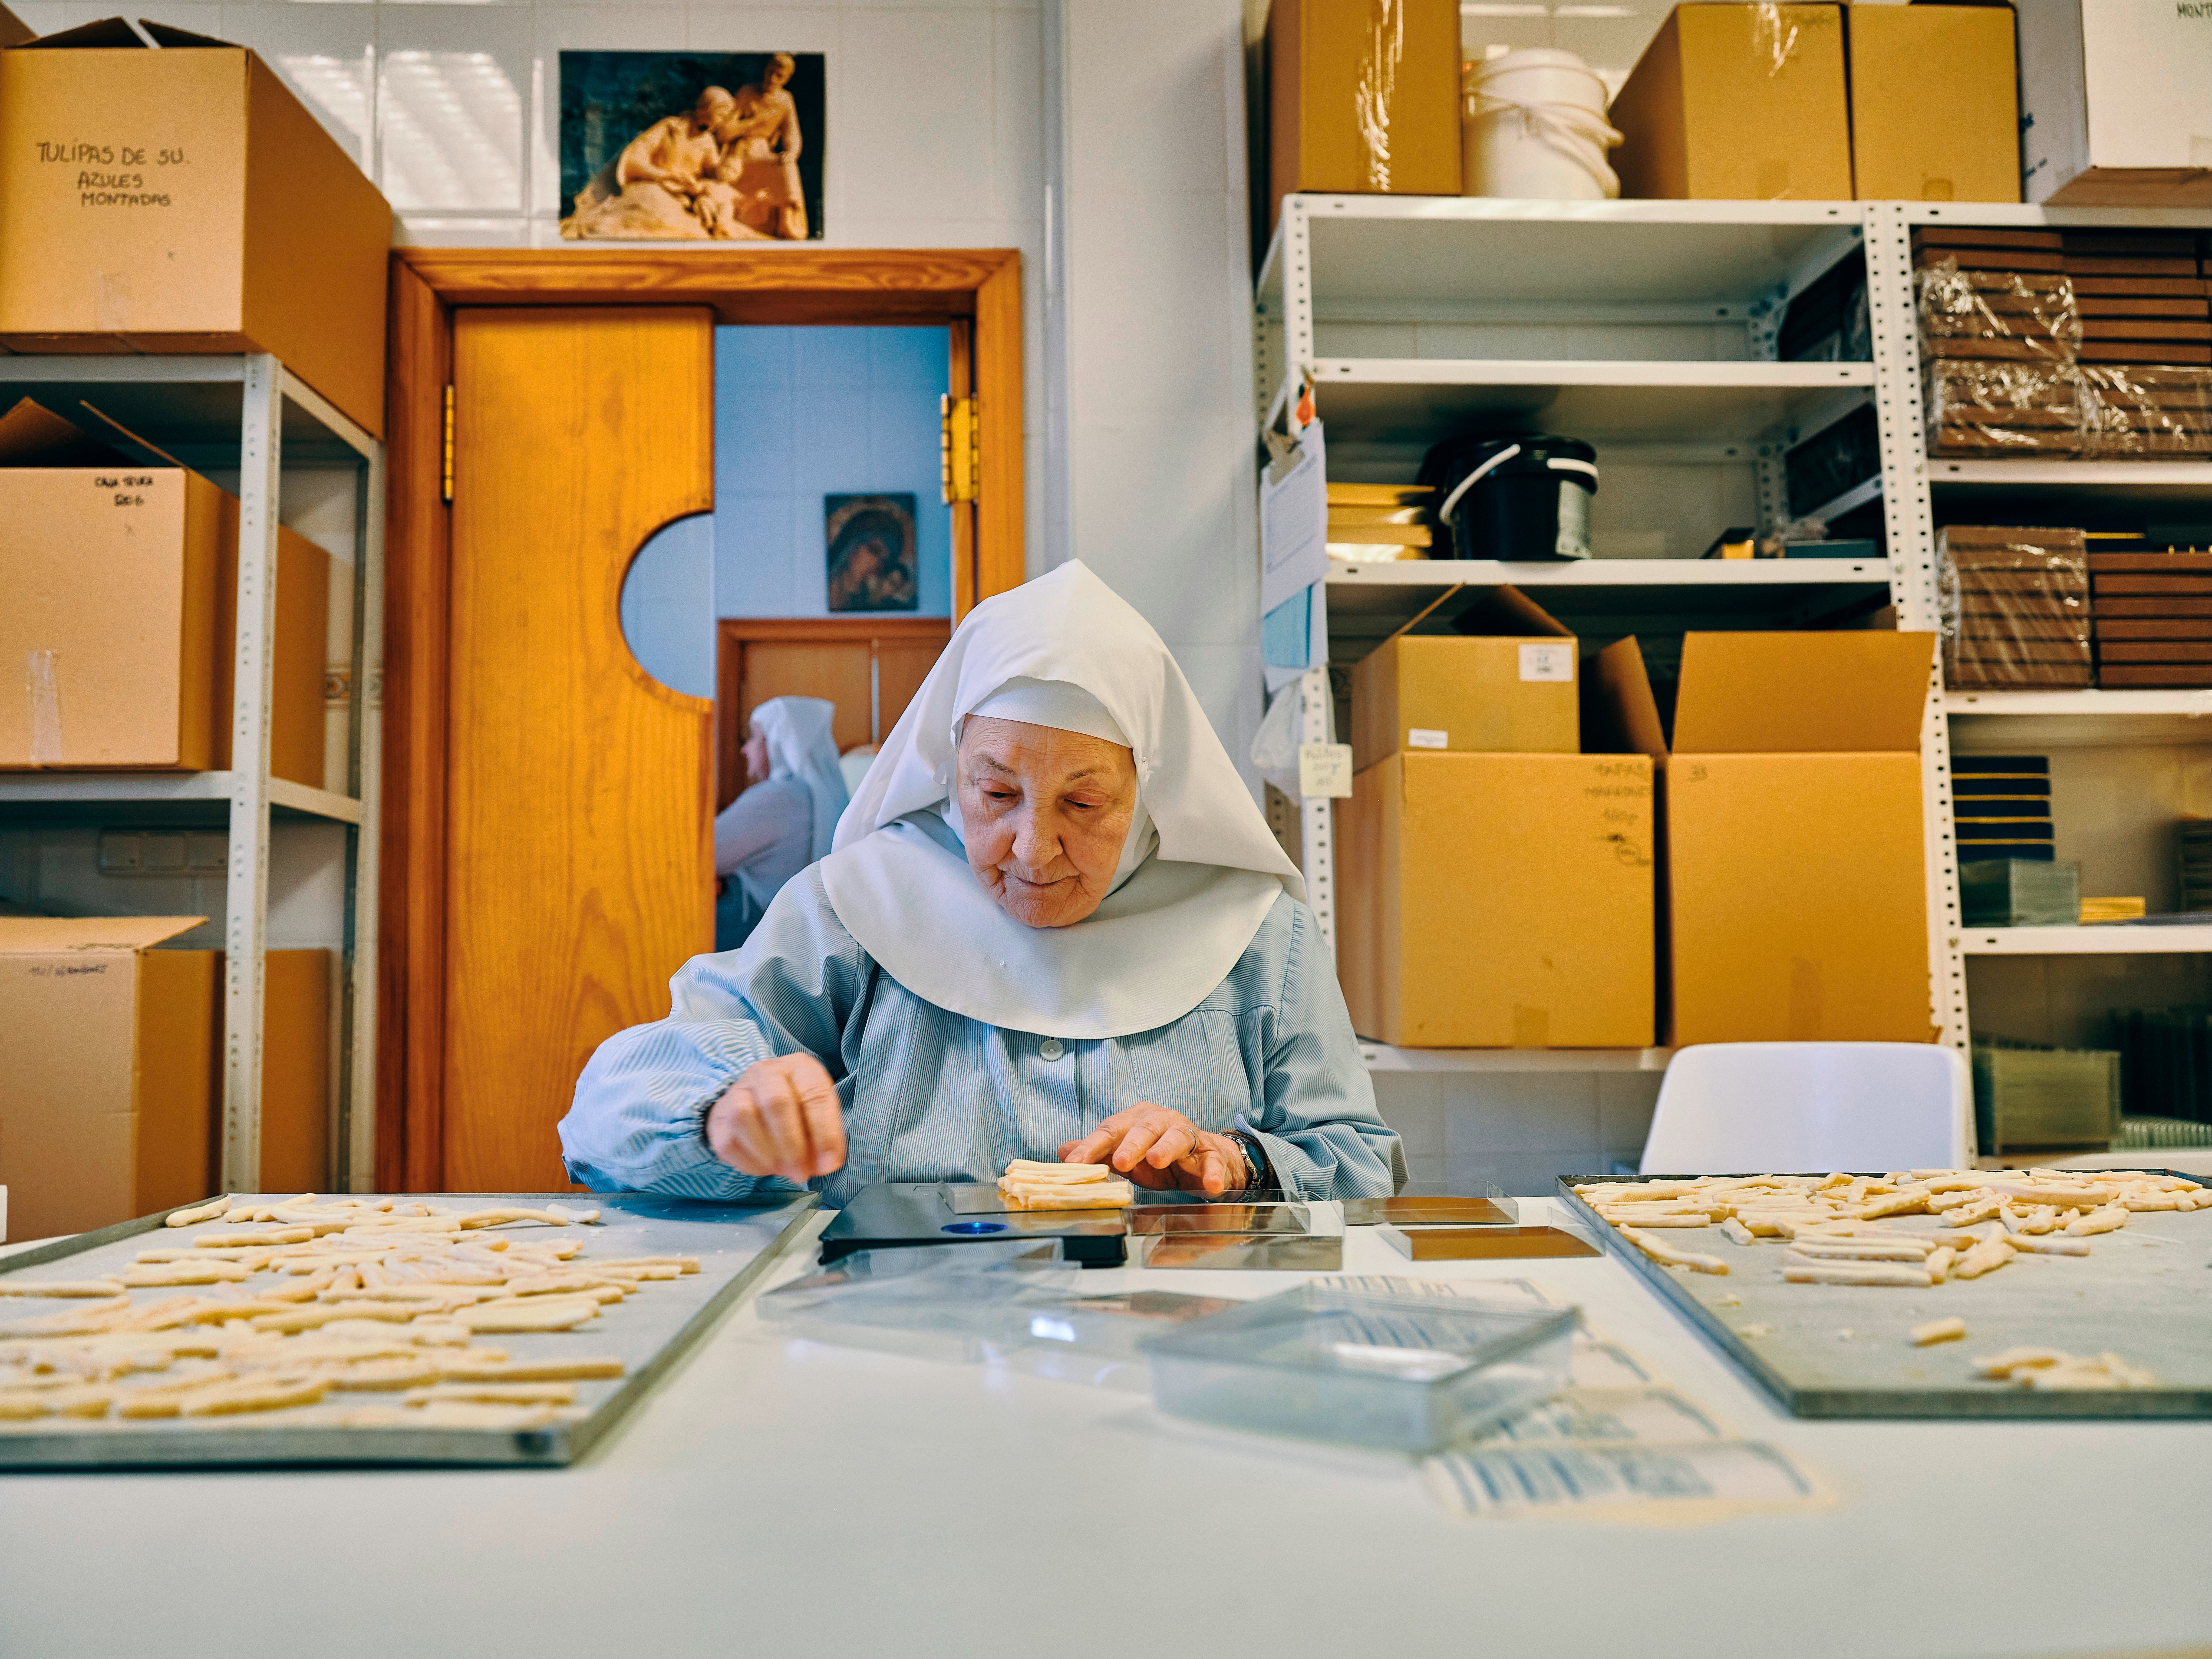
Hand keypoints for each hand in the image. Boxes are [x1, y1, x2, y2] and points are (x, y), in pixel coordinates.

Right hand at [705, 1053, 845, 1182]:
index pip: (815, 1094)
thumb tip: (827, 1165)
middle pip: (776, 1103)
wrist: (755, 1100)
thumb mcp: (819, 1112)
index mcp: (799, 1067)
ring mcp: (737, 1091)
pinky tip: (766, 1167)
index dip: (825, 1133)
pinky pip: (728, 1141)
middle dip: (792, 1146)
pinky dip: (750, 1162)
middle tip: (802, 1173)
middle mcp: (766, 1072)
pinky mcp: (719, 1116)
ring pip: (745, 1118)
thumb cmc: (797, 1107)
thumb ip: (827, 1136)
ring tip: (784, 1170)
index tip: (829, 1164)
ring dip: (768, 1154)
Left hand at [1058, 1104, 1243, 1196]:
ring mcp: (1187, 1135)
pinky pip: (1212, 1162)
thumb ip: (1098, 1154)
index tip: (1074, 1163)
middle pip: (1144, 1129)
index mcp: (1136, 1120)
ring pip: (1176, 1137)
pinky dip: (1212, 1173)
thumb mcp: (1126, 1156)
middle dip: (1131, 1144)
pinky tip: (1211, 1186)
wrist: (1202, 1159)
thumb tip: (1063, 1151)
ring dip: (1165, 1148)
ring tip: (1157, 1160)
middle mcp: (1162, 1121)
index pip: (1110, 1130)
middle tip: (1120, 1162)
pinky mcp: (1211, 1153)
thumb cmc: (1157, 1155)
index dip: (1091, 1147)